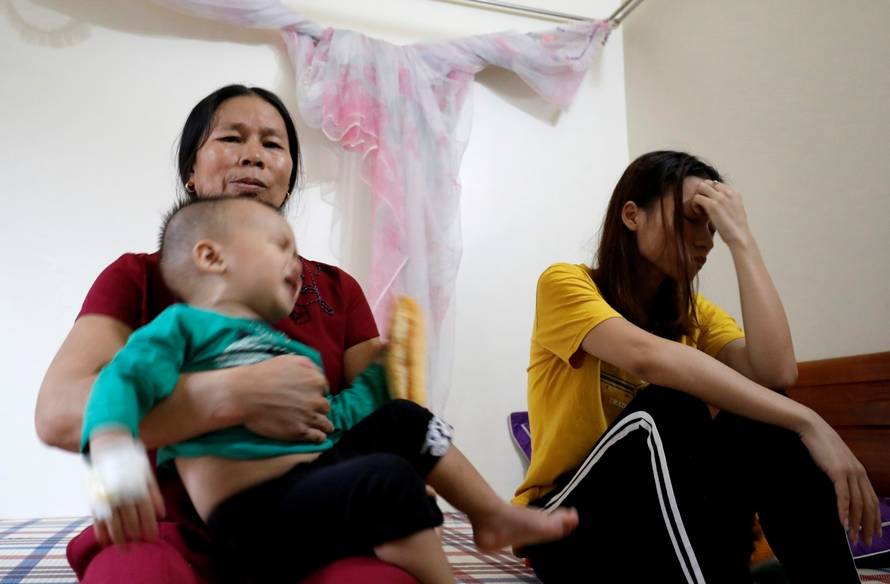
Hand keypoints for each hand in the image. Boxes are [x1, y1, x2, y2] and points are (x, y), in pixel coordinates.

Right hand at [88, 431, 164, 546]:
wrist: (109, 444)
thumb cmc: (131, 459)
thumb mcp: (147, 473)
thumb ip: (155, 494)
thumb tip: (162, 514)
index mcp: (137, 488)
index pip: (145, 514)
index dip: (149, 528)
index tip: (152, 540)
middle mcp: (122, 494)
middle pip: (129, 521)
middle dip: (135, 536)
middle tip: (137, 548)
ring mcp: (107, 495)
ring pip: (113, 522)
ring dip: (118, 538)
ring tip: (123, 549)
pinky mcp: (95, 495)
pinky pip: (97, 516)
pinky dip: (100, 530)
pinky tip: (104, 541)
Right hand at [237, 355, 333, 442]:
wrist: (244, 393)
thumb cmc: (263, 375)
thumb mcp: (290, 360)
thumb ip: (309, 366)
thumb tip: (318, 373)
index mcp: (316, 380)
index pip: (324, 389)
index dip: (317, 393)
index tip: (311, 396)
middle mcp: (316, 399)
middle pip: (325, 406)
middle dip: (319, 408)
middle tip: (311, 410)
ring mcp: (308, 416)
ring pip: (326, 423)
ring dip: (324, 425)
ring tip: (324, 428)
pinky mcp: (299, 431)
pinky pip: (317, 436)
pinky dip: (319, 437)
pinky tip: (318, 437)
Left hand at [685, 179, 751, 246]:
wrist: (739, 236)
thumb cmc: (737, 228)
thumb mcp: (736, 210)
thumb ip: (728, 203)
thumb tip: (718, 203)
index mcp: (734, 193)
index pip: (717, 184)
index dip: (710, 192)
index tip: (709, 202)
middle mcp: (727, 192)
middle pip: (708, 182)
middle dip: (702, 191)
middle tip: (702, 204)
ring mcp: (719, 197)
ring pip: (701, 186)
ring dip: (698, 196)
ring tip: (700, 208)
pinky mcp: (712, 205)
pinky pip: (696, 198)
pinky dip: (694, 205)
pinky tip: (699, 213)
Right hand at [799, 417, 881, 545]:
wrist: (812, 427)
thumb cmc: (821, 444)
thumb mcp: (836, 461)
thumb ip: (843, 474)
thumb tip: (843, 489)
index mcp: (860, 471)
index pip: (872, 500)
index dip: (875, 519)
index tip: (874, 533)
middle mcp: (859, 473)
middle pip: (869, 505)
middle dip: (869, 526)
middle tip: (867, 542)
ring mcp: (849, 472)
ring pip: (858, 504)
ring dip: (857, 524)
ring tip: (854, 538)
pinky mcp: (837, 472)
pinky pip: (844, 496)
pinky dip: (844, 511)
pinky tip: (843, 524)